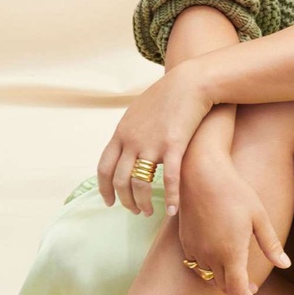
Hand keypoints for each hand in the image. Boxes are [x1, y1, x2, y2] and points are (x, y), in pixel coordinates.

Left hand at [96, 60, 211, 216]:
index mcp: (122, 133)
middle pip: (120, 180)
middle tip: (134, 211)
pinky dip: (169, 198)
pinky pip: (168, 180)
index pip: (104, 168)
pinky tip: (171, 210)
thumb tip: (126, 143)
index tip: (110, 202)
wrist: (190, 82)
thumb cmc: (168, 95)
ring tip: (149, 212)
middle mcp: (132, 141)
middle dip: (125, 200)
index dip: (104, 188)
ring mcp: (152, 144)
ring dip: (143, 203)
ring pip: (140, 184)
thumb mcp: (139, 110)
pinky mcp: (174, 146)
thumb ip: (130, 129)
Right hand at [178, 155, 290, 294]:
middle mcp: (210, 255)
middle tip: (253, 288)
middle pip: (223, 286)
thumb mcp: (259, 216)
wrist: (201, 173)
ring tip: (237, 273)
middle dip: (238, 291)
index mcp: (231, 253)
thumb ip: (270, 244)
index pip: (238, 290)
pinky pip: (196, 264)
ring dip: (222, 280)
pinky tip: (218, 257)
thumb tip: (285, 264)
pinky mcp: (185, 240)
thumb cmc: (234, 191)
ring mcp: (195, 249)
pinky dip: (208, 268)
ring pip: (208, 277)